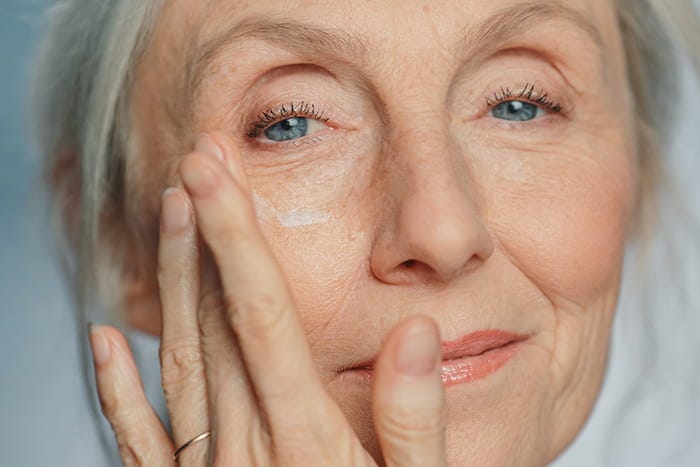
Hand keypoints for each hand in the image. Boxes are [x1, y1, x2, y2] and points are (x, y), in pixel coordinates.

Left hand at [88, 132, 447, 465]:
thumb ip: (415, 427)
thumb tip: (419, 335)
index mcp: (305, 439)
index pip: (263, 316)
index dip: (239, 241)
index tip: (217, 177)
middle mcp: (246, 448)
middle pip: (216, 323)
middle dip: (204, 240)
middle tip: (192, 168)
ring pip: (180, 362)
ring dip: (171, 285)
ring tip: (167, 219)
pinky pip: (140, 441)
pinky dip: (116, 390)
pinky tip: (104, 341)